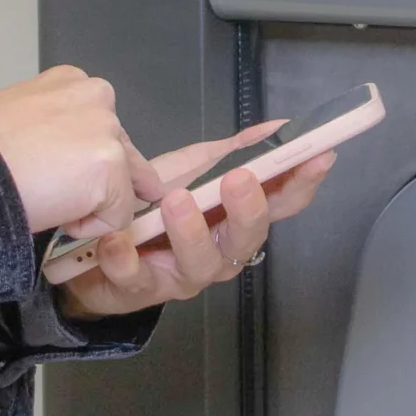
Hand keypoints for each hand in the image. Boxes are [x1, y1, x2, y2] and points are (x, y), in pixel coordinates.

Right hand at [0, 67, 167, 237]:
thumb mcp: (18, 117)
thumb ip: (53, 127)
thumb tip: (69, 158)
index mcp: (72, 82)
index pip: (100, 128)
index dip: (81, 160)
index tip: (56, 171)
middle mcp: (97, 97)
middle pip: (121, 154)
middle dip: (98, 182)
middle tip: (55, 192)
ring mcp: (107, 131)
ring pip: (121, 187)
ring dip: (90, 205)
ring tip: (48, 200)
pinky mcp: (111, 168)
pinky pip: (116, 216)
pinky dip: (89, 227)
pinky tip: (55, 213)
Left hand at [58, 119, 336, 319]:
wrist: (95, 247)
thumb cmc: (155, 208)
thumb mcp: (193, 171)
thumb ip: (234, 151)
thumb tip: (279, 125)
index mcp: (238, 218)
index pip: (283, 202)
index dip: (304, 180)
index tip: (319, 154)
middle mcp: (222, 251)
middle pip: (249, 236)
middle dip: (248, 208)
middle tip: (239, 178)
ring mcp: (185, 275)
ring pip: (201, 262)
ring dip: (190, 231)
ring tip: (176, 202)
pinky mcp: (142, 290)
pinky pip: (138, 278)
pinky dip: (128, 259)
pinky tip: (118, 240)